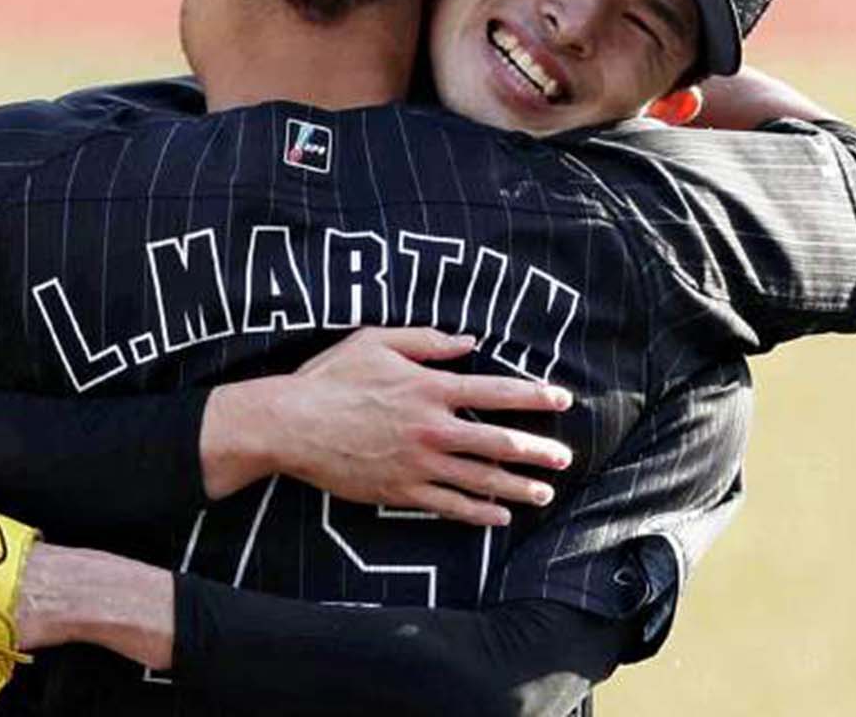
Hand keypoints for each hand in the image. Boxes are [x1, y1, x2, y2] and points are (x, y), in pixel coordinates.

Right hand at [206, 327, 573, 525]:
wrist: (291, 425)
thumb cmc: (330, 378)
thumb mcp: (375, 341)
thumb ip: (426, 341)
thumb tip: (469, 340)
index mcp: (429, 388)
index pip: (496, 392)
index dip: (534, 396)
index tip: (562, 399)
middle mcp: (431, 428)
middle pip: (499, 442)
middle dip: (538, 451)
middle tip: (564, 458)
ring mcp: (418, 464)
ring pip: (481, 479)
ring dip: (517, 486)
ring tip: (544, 492)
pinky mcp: (400, 491)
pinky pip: (449, 506)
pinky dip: (478, 512)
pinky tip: (499, 516)